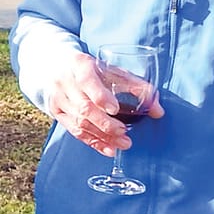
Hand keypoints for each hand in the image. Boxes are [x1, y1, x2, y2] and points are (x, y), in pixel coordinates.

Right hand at [44, 49, 161, 155]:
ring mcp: (58, 98)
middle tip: (125, 135)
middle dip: (106, 125)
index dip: (101, 97)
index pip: (88, 82)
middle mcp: (65, 82)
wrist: (56, 65)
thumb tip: (158, 111)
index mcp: (80, 65)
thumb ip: (137, 87)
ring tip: (122, 144)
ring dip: (102, 137)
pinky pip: (74, 131)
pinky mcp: (56, 111)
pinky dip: (92, 142)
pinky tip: (108, 148)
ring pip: (79, 123)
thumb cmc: (92, 69)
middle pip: (84, 108)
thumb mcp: (112, 70)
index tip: (115, 109)